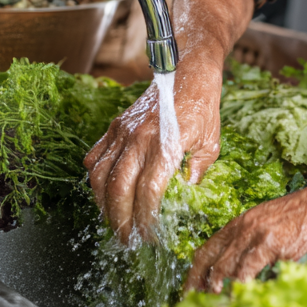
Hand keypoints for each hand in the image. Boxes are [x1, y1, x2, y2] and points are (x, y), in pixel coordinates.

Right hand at [84, 62, 222, 242]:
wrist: (187, 67)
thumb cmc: (203, 104)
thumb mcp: (211, 142)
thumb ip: (196, 172)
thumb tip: (184, 197)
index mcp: (166, 144)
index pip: (148, 193)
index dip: (147, 219)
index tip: (152, 236)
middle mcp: (139, 138)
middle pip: (118, 191)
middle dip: (121, 221)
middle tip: (128, 240)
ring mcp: (122, 131)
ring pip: (99, 177)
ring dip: (104, 205)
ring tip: (116, 222)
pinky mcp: (114, 125)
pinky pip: (95, 158)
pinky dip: (95, 180)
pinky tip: (106, 194)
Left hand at [184, 182, 306, 292]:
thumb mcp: (274, 226)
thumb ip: (257, 245)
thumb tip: (246, 273)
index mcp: (242, 222)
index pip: (207, 248)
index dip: (195, 272)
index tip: (189, 291)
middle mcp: (243, 226)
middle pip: (208, 259)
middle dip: (197, 285)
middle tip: (193, 306)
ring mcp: (255, 234)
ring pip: (224, 267)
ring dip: (216, 291)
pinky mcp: (270, 243)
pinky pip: (246, 271)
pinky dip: (239, 289)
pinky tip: (238, 302)